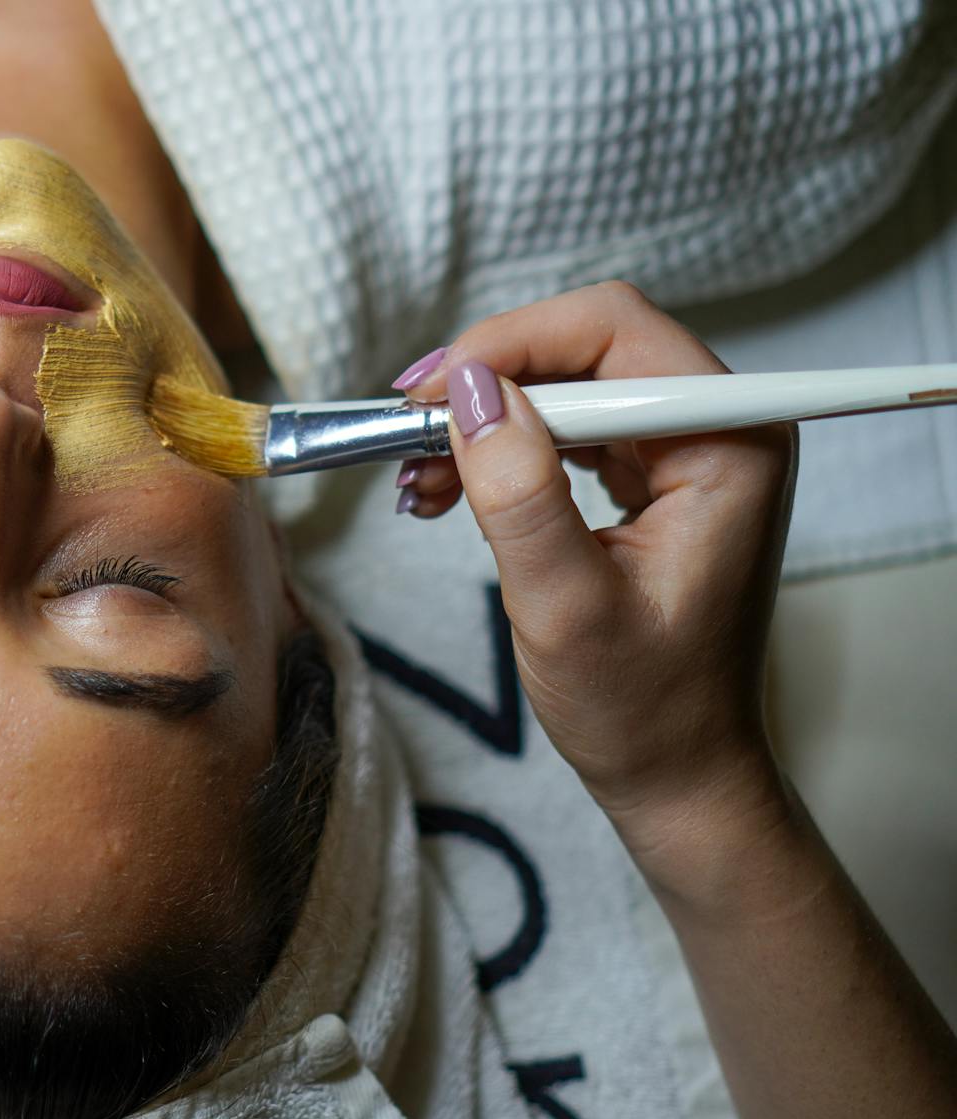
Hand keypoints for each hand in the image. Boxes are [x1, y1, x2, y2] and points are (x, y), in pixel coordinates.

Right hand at [392, 283, 797, 897]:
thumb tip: (464, 388)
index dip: (511, 345)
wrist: (675, 772)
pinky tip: (444, 486)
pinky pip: (566, 427)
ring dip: (483, 416)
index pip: (614, 331)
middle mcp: (720, 428)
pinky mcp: (652, 476)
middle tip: (403, 428)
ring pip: (567, 382)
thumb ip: (519, 491)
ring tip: (415, 475)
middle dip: (487, 380)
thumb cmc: (639, 708)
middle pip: (586, 345)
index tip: (426, 396)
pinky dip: (500, 447)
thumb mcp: (565, 605)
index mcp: (729, 445)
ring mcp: (685, 449)